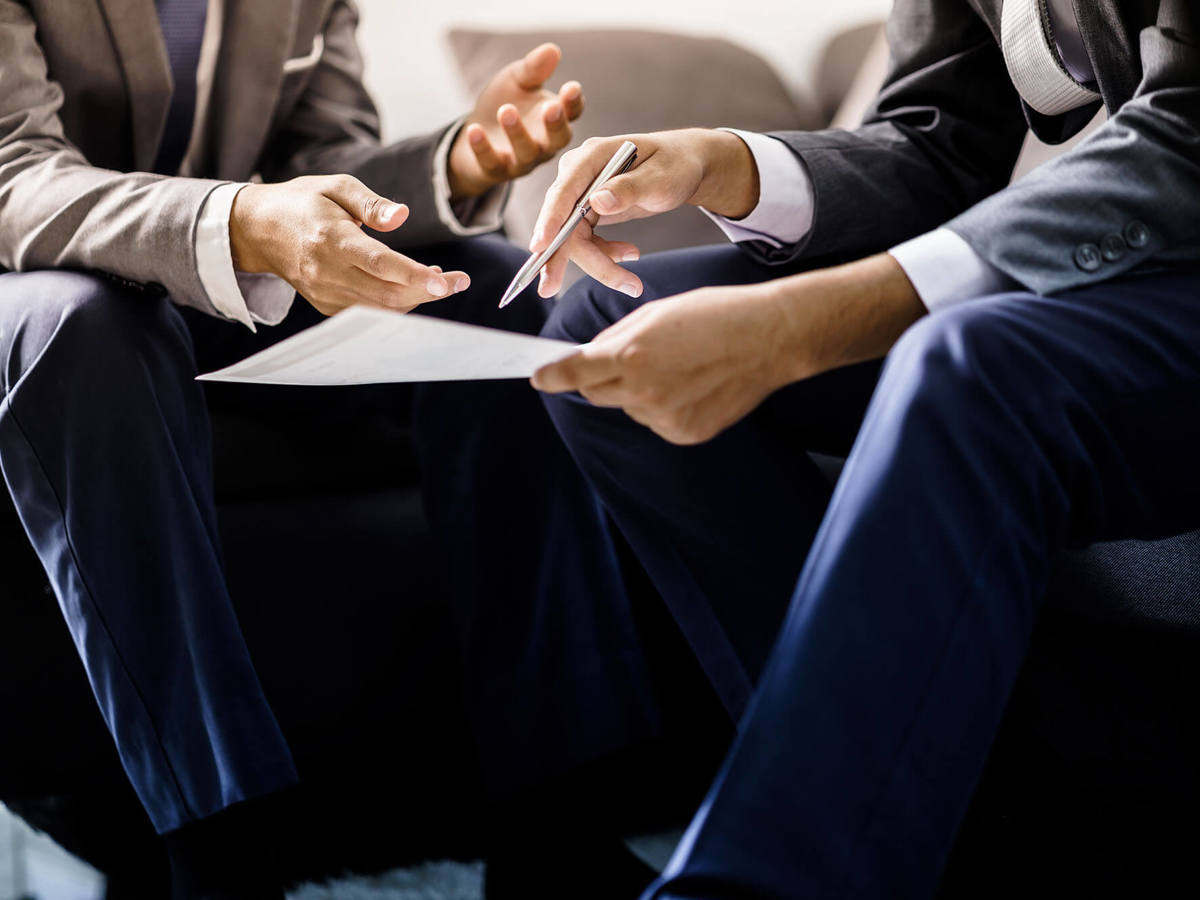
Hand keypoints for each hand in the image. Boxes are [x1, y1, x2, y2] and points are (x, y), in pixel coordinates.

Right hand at [229, 175, 469, 315]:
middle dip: (429, 291)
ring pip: (382, 309)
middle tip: (460, 280)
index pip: (379, 263)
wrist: (259, 230)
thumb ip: (371, 203)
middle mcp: (327, 272)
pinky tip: (413, 286)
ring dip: (417, 298)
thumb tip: (404, 216)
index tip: (446, 281)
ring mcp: (326, 293)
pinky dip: (397, 304)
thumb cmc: (304, 201)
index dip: (414, 276)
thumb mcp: (336, 186)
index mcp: (331, 238)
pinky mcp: (327, 306)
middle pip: (387, 294)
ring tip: (441, 280)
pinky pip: (370, 313)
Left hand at [448, 43, 583, 200]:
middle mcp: (544, 143)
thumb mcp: (517, 80)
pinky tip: (474, 130)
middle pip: (558, 139)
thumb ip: (533, 69)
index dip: (573, 102)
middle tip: (551, 107)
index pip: (572, 112)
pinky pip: (492, 163)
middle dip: (555, 124)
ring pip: (526, 152)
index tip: (571, 88)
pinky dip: (483, 148)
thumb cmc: (505, 102)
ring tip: (506, 111)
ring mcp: (521, 160)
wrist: (475, 133)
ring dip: (518, 133)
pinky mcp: (495, 170)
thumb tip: (552, 50)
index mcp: (554, 118)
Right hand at [529, 129, 758, 298]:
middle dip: (563, 257)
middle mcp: (579, 173)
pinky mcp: (587, 209)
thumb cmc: (676, 166)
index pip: (564, 191)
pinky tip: (629, 255)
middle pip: (562, 221)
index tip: (539, 246)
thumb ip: (630, 189)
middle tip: (550, 291)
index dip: (550, 220)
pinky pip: (585, 240)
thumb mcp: (661, 179)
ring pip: (573, 238)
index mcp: (593, 156)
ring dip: (598, 264)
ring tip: (631, 282)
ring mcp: (581, 192)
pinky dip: (605, 256)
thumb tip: (597, 202)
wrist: (683, 166)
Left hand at [533, 282, 793, 444]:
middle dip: (601, 378)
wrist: (769, 339)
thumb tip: (591, 356)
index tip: (538, 377)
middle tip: (633, 358)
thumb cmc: (714, 315)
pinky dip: (664, 407)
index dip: (551, 376)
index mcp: (632, 355)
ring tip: (679, 367)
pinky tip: (692, 386)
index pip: (574, 373)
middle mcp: (643, 392)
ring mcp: (665, 418)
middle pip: (596, 394)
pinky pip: (656, 422)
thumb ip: (617, 338)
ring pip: (629, 408)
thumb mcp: (657, 313)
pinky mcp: (685, 434)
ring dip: (638, 392)